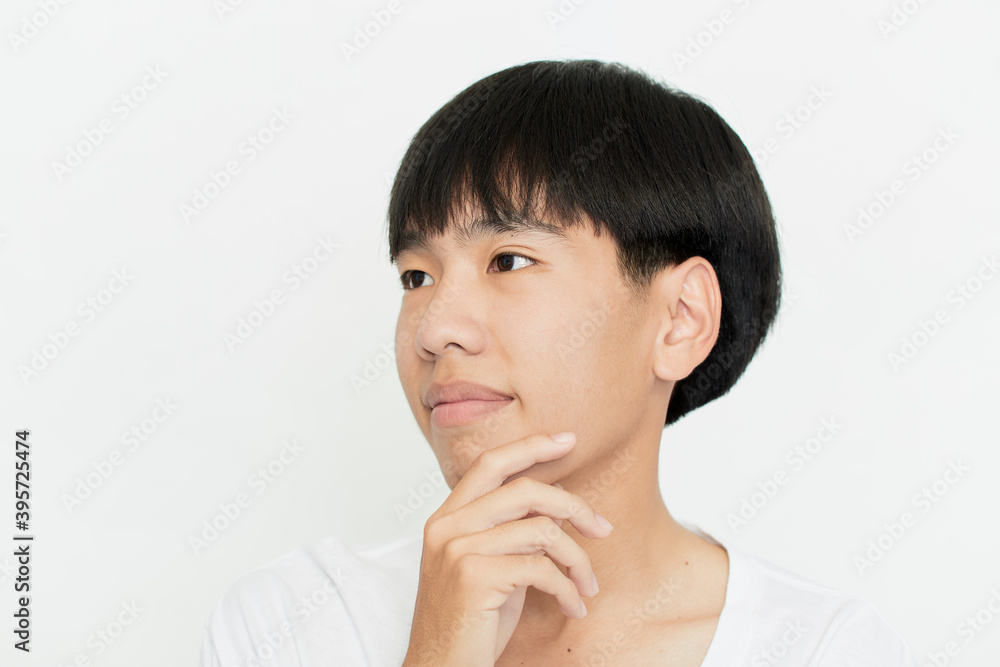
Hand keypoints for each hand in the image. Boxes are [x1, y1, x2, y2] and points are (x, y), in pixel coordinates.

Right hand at [401, 432, 612, 666]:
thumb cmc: (469, 623)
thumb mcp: (487, 566)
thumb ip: (507, 530)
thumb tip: (556, 502)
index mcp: (446, 518)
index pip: (491, 464)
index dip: (531, 446)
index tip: (567, 439)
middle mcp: (447, 527)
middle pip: (525, 490)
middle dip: (574, 506)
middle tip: (603, 528)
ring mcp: (457, 549)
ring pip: (541, 530)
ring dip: (578, 559)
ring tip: (588, 585)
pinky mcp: (473, 576)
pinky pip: (541, 568)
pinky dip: (568, 589)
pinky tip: (574, 606)